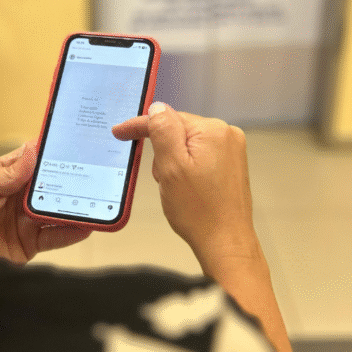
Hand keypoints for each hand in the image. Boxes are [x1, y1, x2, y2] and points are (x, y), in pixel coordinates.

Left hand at [0, 140, 89, 263]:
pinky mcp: (30, 243)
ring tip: (95, 201)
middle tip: (90, 175)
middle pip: (51, 186)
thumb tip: (31, 150)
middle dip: (70, 181)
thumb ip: (7, 172)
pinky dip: (71, 231)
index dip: (51, 155)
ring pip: (57, 211)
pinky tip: (85, 225)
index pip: (33, 163)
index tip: (71, 148)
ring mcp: (27, 221)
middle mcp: (19, 198)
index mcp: (6, 178)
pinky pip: (55, 236)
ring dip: (75, 207)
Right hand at [112, 103, 259, 271]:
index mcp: (212, 131)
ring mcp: (232, 149)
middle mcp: (226, 134)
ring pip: (187, 144)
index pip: (167, 118)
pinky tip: (187, 188)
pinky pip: (199, 155)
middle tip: (162, 180)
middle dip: (162, 152)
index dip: (140, 126)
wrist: (225, 242)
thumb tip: (157, 108)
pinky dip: (186, 168)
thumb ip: (162, 132)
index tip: (120, 132)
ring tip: (177, 189)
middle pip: (178, 131)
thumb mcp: (171, 168)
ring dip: (173, 162)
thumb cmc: (198, 212)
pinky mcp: (232, 164)